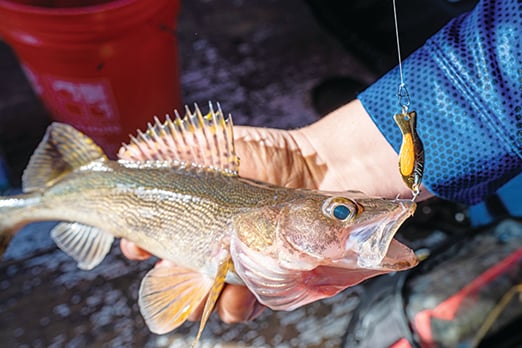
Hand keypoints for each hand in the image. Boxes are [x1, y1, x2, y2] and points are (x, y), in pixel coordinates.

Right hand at [121, 99, 433, 322]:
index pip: (161, 237)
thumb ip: (176, 148)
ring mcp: (246, 263)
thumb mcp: (220, 143)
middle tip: (169, 269)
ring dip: (204, 299)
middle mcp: (219, 243)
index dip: (143, 243)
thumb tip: (128, 156)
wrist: (326, 167)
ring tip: (211, 285)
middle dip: (168, 281)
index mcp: (201, 215)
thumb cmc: (272, 154)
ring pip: (212, 296)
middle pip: (181, 275)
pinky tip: (240, 292)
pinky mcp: (274, 278)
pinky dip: (240, 304)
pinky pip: (250, 303)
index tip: (135, 243)